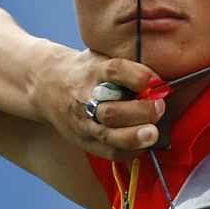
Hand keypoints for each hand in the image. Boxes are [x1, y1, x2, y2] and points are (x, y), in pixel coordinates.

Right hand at [36, 47, 165, 161]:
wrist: (48, 85)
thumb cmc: (88, 70)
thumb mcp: (103, 57)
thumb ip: (129, 66)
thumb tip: (161, 81)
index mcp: (94, 70)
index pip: (115, 71)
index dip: (138, 76)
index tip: (156, 81)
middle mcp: (86, 97)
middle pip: (111, 109)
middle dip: (140, 112)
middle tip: (159, 108)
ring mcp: (83, 122)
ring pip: (108, 134)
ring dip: (133, 136)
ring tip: (153, 133)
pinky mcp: (84, 140)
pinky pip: (107, 152)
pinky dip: (128, 151)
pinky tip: (144, 146)